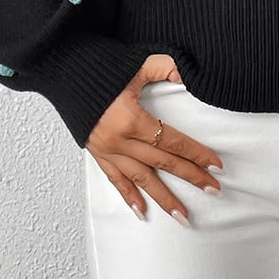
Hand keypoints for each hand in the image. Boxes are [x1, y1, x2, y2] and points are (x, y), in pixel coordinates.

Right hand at [85, 53, 224, 225]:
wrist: (63, 68)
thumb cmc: (100, 65)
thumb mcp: (138, 63)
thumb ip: (167, 68)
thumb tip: (188, 75)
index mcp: (132, 120)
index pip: (172, 142)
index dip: (196, 154)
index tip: (216, 166)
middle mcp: (119, 140)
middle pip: (162, 163)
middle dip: (190, 177)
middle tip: (213, 190)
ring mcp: (107, 149)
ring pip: (141, 179)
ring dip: (163, 198)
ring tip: (182, 215)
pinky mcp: (96, 151)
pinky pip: (115, 178)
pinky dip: (129, 195)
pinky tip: (141, 210)